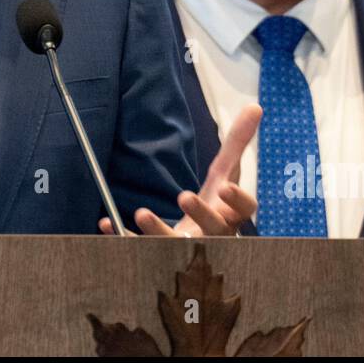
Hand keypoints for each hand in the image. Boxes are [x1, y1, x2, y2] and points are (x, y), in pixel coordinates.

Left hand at [99, 104, 260, 236]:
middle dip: (200, 213)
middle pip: (214, 228)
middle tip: (184, 195)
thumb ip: (238, 143)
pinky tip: (107, 223)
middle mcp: (215, 234)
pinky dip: (123, 236)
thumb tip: (255, 106)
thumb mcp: (225, 172)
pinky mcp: (163, 256)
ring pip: (176, 246)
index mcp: (232, 214)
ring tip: (142, 212)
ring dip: (158, 230)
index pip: (245, 210)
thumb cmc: (216, 205)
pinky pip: (142, 249)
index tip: (226, 187)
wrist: (200, 243)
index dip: (238, 200)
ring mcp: (188, 247)